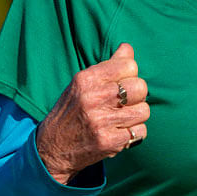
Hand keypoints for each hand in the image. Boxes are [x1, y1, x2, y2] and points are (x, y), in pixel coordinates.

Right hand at [35, 43, 148, 183]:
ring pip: (144, 110)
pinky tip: (121, 132)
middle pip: (140, 87)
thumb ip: (107, 66)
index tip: (122, 83)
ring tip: (123, 118)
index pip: (129, 65)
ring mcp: (102, 121)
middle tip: (125, 102)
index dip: (131, 74)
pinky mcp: (109, 142)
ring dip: (137, 115)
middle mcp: (94, 98)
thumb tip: (127, 47)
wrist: (52, 148)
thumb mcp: (81, 84)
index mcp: (86, 79)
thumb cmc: (71, 111)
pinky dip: (134, 133)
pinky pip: (141, 132)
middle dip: (137, 95)